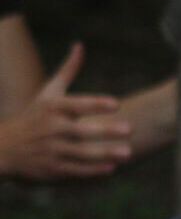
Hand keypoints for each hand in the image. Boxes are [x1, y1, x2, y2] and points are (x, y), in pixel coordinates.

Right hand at [0, 43, 132, 179]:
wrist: (3, 149)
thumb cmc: (33, 116)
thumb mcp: (48, 93)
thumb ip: (67, 71)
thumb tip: (80, 46)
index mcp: (52, 108)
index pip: (76, 104)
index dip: (95, 104)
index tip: (116, 104)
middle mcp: (51, 129)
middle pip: (81, 131)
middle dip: (105, 131)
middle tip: (130, 129)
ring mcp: (51, 150)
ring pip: (81, 153)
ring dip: (104, 154)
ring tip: (128, 153)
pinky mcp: (52, 169)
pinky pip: (75, 171)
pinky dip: (92, 172)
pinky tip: (111, 169)